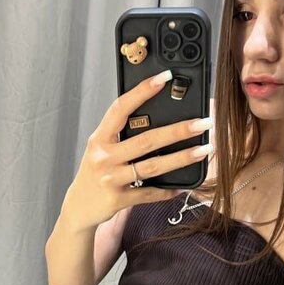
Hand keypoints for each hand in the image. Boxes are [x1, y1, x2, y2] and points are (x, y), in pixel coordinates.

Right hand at [61, 73, 214, 232]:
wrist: (79, 206)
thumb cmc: (96, 172)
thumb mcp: (101, 149)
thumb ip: (121, 135)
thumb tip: (157, 118)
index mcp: (99, 138)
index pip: (121, 109)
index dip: (142, 92)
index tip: (165, 78)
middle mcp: (103, 157)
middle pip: (146, 140)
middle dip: (178, 131)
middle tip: (202, 123)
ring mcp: (111, 179)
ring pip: (152, 167)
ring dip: (181, 158)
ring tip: (204, 150)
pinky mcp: (118, 199)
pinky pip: (149, 193)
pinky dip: (167, 190)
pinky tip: (183, 186)